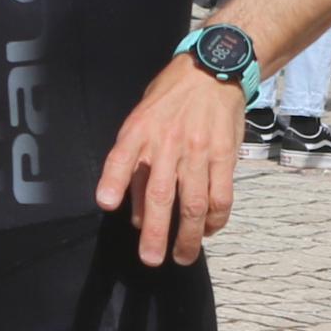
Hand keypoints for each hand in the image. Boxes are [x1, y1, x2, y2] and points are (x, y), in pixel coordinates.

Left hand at [97, 58, 244, 268]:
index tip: (106, 204)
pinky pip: (221, 196)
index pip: (121, 157)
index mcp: (140, 130)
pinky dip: (215, 219)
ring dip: (188, 236)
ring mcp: (198, 151)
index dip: (113, 181)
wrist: (213, 72)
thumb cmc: (170, 99)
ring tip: (183, 256)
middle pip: (160, 194)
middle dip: (155, 232)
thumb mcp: (142, 118)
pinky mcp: (225, 156)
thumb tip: (133, 211)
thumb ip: (134, 161)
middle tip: (151, 259)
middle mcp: (167, 143)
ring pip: (194, 203)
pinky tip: (208, 231)